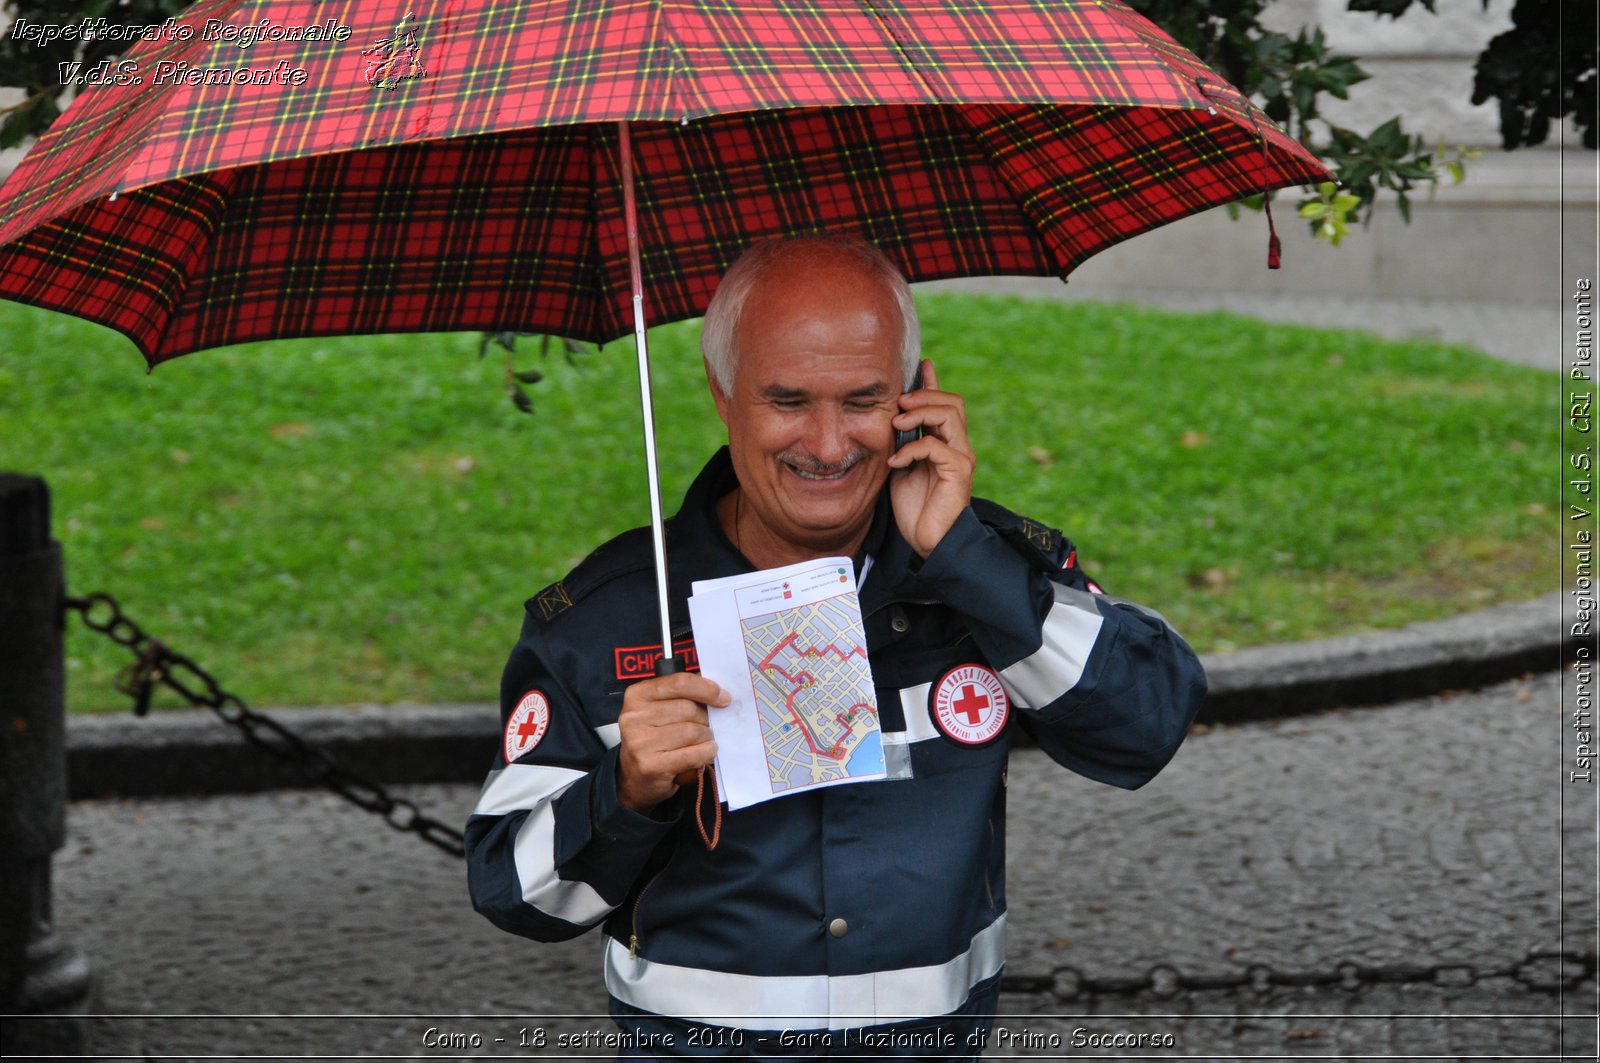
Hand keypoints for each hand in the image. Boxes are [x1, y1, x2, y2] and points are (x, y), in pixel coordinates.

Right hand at [616, 671, 729, 811]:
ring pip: (693, 732)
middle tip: (708, 727)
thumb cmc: (653, 737)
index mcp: (637, 695)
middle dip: (706, 718)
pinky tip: (706, 752)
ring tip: (704, 741)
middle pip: (688, 709)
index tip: (723, 697)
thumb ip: (682, 695)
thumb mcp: (659, 709)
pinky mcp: (651, 765)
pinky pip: (693, 754)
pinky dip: (706, 752)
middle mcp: (634, 717)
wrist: (633, 776)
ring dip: (707, 737)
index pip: (680, 683)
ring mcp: (640, 742)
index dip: (706, 689)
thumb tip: (718, 691)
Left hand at [888, 359, 974, 557]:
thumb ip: (901, 444)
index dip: (933, 382)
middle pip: (952, 402)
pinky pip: (936, 447)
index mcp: (945, 443)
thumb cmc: (915, 508)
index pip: (945, 403)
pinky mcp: (958, 472)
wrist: (929, 542)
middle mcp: (958, 446)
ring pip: (949, 415)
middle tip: (898, 401)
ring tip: (895, 424)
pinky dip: (911, 449)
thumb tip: (889, 420)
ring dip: (919, 413)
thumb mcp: (901, 467)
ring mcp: (961, 458)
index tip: (922, 363)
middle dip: (924, 395)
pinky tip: (895, 462)